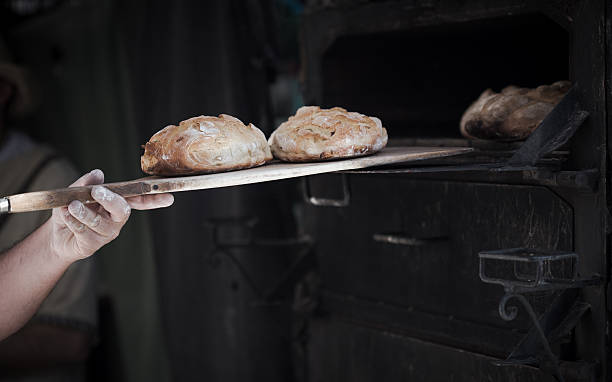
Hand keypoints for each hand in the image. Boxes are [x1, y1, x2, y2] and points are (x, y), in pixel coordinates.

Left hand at [49, 169, 173, 261]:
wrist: (54, 236)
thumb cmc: (69, 210)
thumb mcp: (74, 192)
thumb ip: (85, 184)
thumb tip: (98, 173)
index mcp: (117, 204)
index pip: (139, 200)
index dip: (155, 199)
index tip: (169, 197)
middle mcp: (116, 219)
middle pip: (122, 210)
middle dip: (111, 200)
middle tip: (97, 192)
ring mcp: (106, 233)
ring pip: (99, 222)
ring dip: (83, 212)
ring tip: (71, 205)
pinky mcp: (93, 245)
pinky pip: (84, 231)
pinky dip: (72, 220)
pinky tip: (66, 215)